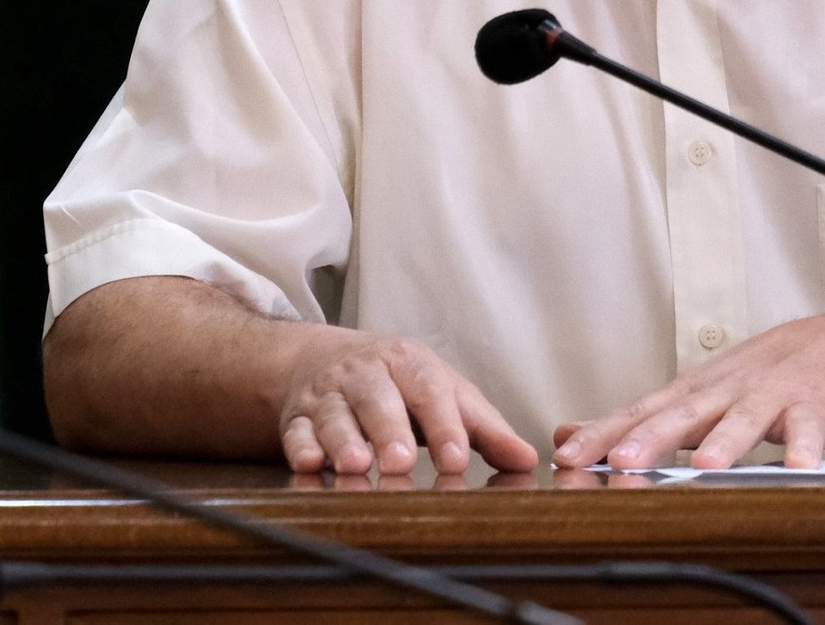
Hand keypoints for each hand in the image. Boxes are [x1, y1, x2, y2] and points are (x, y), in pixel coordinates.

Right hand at [277, 327, 537, 476]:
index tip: (456, 460)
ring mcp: (330, 394)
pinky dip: (300, 447)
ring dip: (344, 440)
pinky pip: (295, 431)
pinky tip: (309, 466)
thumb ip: (484, 429)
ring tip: (356, 466)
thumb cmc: (401, 384)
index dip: (444, 426)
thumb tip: (528, 461)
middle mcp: (367, 374)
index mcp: (410, 364)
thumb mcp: (445, 394)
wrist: (326, 358)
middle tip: (402, 463)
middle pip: (379, 399)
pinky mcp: (297, 416)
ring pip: (335, 415)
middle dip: (390, 430)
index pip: (431, 392)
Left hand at [552, 313, 824, 470]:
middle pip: (685, 412)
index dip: (603, 433)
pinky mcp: (814, 407)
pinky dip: (804, 447)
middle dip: (652, 436)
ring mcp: (770, 395)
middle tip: (621, 460)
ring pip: (745, 418)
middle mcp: (726, 389)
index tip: (565, 456)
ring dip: (726, 441)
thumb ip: (635, 418)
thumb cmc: (758, 376)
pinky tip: (798, 469)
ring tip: (706, 466)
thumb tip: (566, 432)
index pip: (640, 411)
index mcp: (693, 391)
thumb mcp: (694, 392)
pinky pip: (810, 429)